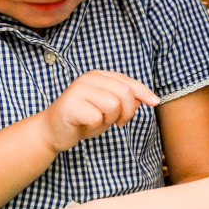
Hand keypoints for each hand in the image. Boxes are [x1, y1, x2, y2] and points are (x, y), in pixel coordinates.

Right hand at [40, 70, 159, 154]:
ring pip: (114, 105)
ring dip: (109, 120)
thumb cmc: (83, 120)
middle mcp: (89, 78)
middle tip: (117, 122)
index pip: (129, 82)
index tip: (155, 102)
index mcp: (99, 76)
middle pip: (125, 93)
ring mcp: (79, 89)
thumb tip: (144, 98)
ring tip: (97, 122)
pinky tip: (84, 125)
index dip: (144, 92)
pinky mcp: (71, 104)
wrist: (53, 131)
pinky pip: (97, 117)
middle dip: (126, 112)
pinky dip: (95, 126)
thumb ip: (125, 101)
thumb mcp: (108, 110)